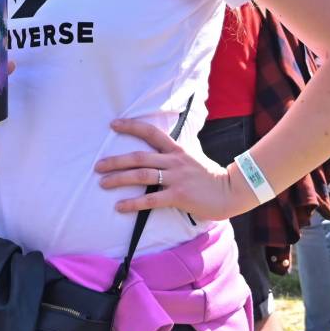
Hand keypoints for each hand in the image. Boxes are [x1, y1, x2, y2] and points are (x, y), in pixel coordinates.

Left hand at [95, 118, 248, 220]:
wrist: (231, 191)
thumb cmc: (210, 176)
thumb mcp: (193, 157)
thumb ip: (176, 154)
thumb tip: (160, 149)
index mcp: (177, 150)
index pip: (151, 132)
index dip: (131, 126)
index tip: (113, 124)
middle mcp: (174, 161)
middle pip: (139, 157)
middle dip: (116, 161)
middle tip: (98, 165)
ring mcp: (176, 178)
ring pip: (142, 176)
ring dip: (119, 179)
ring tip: (102, 183)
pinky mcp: (178, 196)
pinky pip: (151, 199)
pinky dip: (133, 203)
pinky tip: (120, 206)